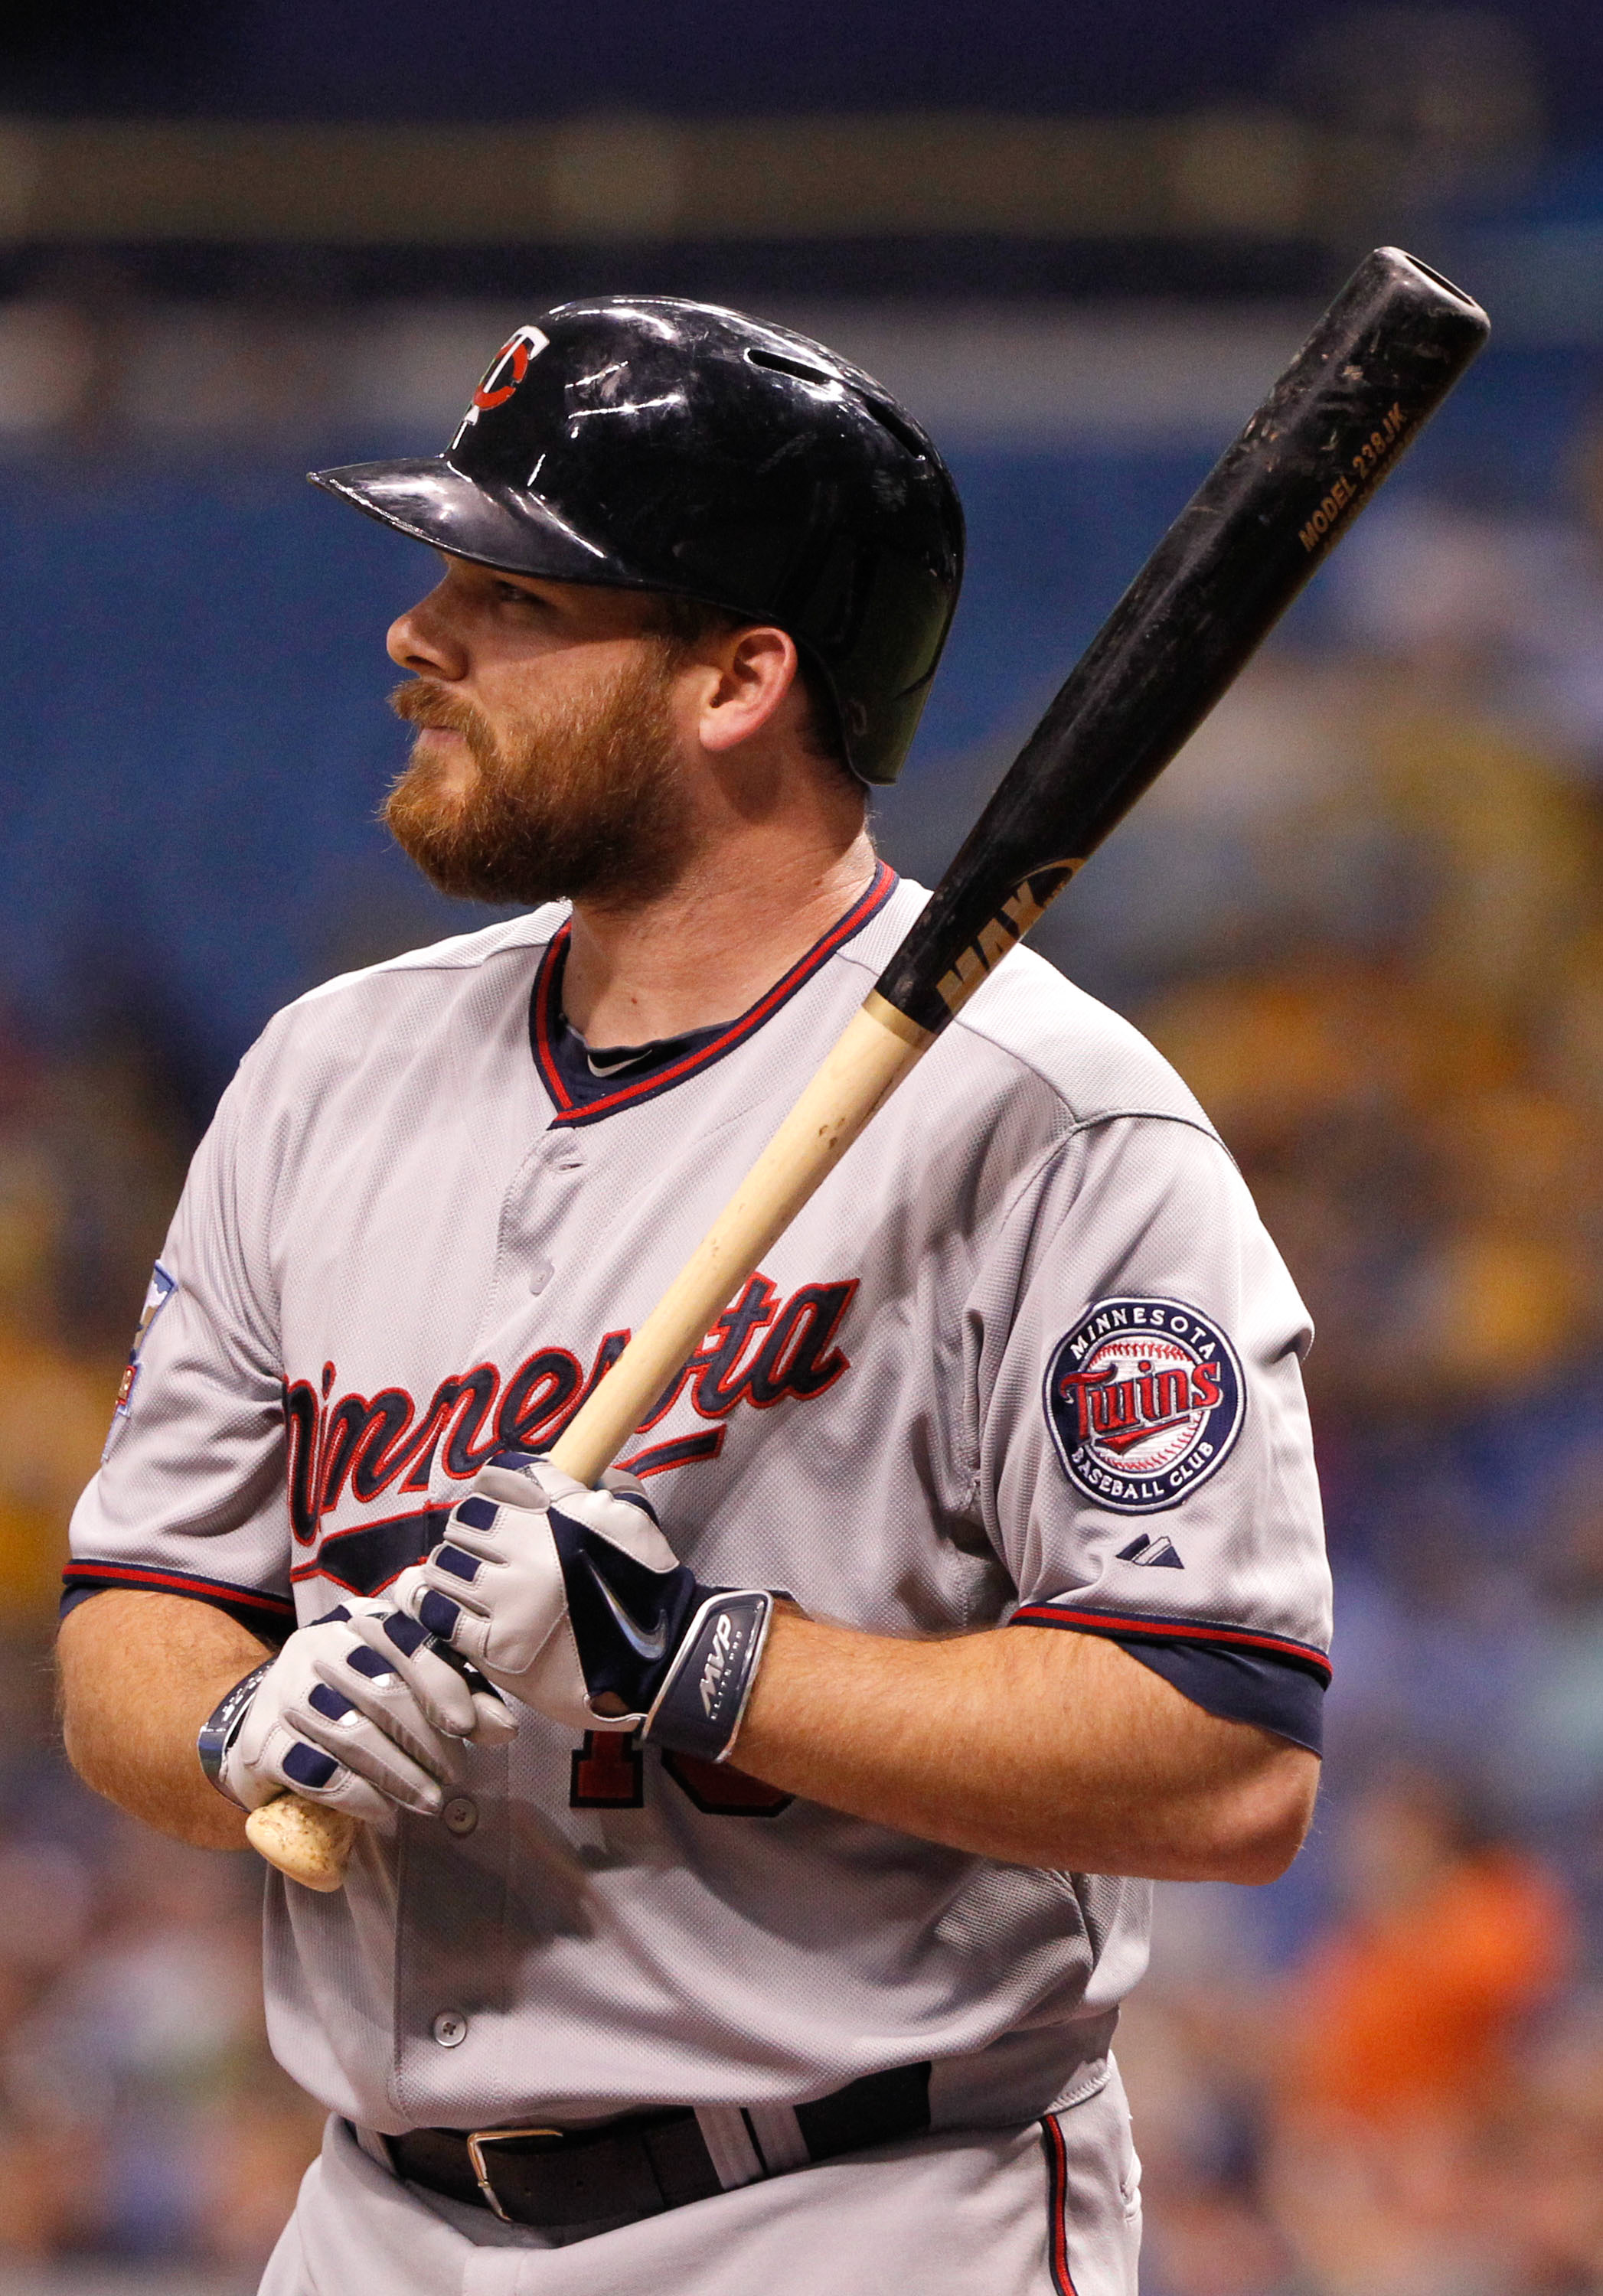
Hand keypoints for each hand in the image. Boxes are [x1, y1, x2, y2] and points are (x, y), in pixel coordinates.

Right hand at [207, 1600, 514, 1823]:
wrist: (272, 1724)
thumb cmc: (359, 1698)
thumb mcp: (413, 1685)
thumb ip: (460, 1698)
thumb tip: (502, 1728)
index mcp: (363, 1622)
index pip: (405, 1640)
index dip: (439, 1681)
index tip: (466, 1725)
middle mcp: (320, 1646)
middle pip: (381, 1691)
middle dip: (425, 1740)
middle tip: (454, 1776)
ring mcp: (285, 1692)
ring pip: (350, 1731)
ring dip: (397, 1772)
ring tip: (428, 1800)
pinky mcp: (262, 1741)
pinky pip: (313, 1768)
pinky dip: (355, 1792)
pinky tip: (382, 1809)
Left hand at [391, 1451, 775, 1762]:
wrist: (660, 1660)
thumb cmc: (646, 1585)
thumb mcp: (630, 1515)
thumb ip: (592, 1485)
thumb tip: (549, 1472)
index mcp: (562, 1510)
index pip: (497, 1477)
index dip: (493, 1488)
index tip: (500, 1505)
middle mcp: (532, 1548)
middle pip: (466, 1519)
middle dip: (472, 1530)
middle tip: (486, 1549)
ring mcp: (511, 1599)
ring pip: (447, 1565)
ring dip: (455, 1570)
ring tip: (473, 1582)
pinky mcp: (496, 1647)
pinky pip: (442, 1614)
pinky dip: (443, 1608)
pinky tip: (459, 1609)